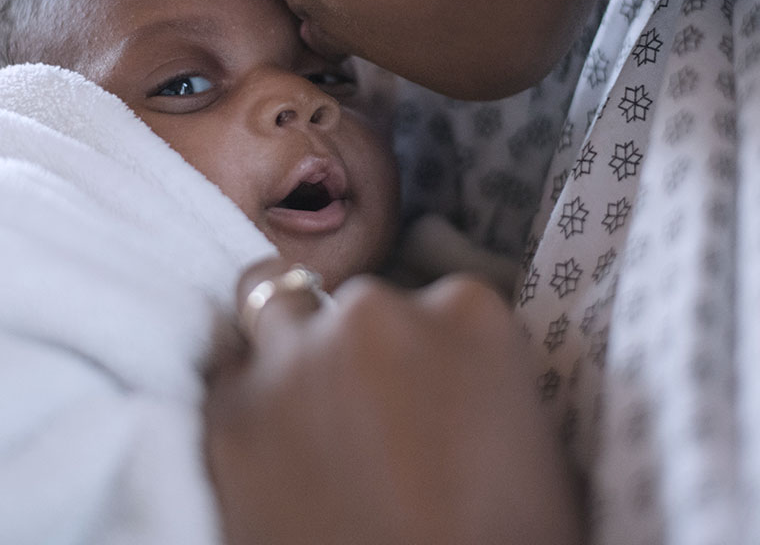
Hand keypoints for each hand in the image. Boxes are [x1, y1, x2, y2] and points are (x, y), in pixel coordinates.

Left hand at [204, 258, 583, 544]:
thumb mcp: (536, 449)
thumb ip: (483, 381)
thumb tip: (453, 386)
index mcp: (469, 314)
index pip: (434, 299)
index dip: (426, 351)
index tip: (423, 397)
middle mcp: (376, 312)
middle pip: (351, 301)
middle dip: (355, 348)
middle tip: (364, 419)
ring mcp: (296, 358)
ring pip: (270, 306)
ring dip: (286, 348)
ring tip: (300, 412)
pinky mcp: (231, 415)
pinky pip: (224, 382)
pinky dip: (242, 409)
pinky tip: (268, 460)